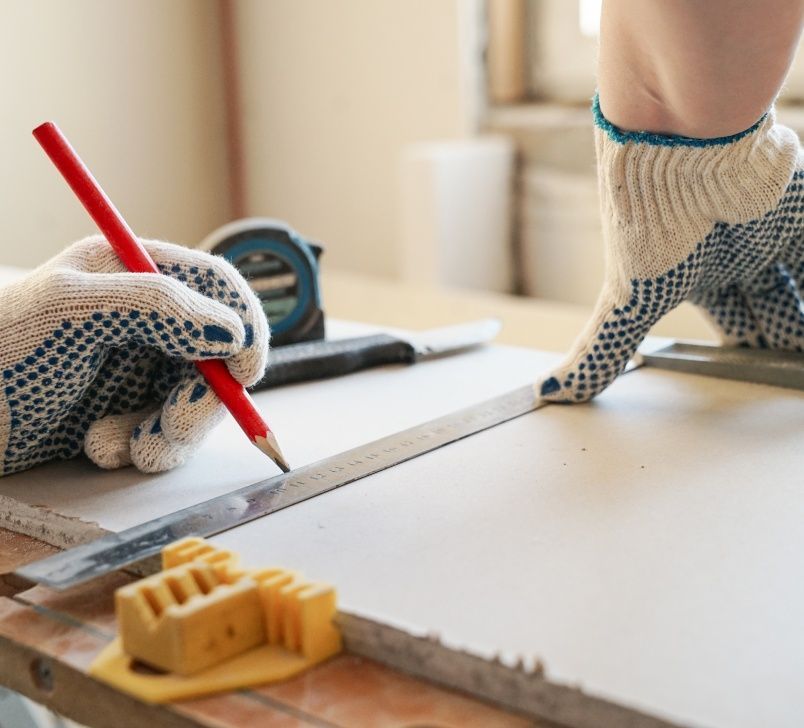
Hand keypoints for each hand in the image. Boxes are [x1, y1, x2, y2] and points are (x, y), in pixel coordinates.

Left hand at [0, 236, 268, 475]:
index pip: (216, 286)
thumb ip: (155, 306)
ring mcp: (140, 365)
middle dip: (200, 400)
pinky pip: (167, 433)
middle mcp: (147, 319)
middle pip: (216, 355)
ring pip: (196, 402)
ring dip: (169, 433)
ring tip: (121, 447)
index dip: (243, 326)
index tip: (245, 371)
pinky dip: (142, 448)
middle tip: (173, 429)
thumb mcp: (70, 312)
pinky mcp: (129, 409)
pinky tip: (99, 446)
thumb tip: (231, 330)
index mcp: (134, 274)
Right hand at [537, 106, 803, 402]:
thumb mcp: (626, 303)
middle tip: (795, 360)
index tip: (768, 375)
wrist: (678, 150)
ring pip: (797, 282)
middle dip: (785, 334)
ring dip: (802, 313)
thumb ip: (600, 352)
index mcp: (695, 276)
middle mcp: (734, 254)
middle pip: (771, 303)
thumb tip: (548, 393)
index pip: (731, 319)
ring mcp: (769, 231)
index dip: (750, 350)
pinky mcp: (797, 210)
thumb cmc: (645, 221)